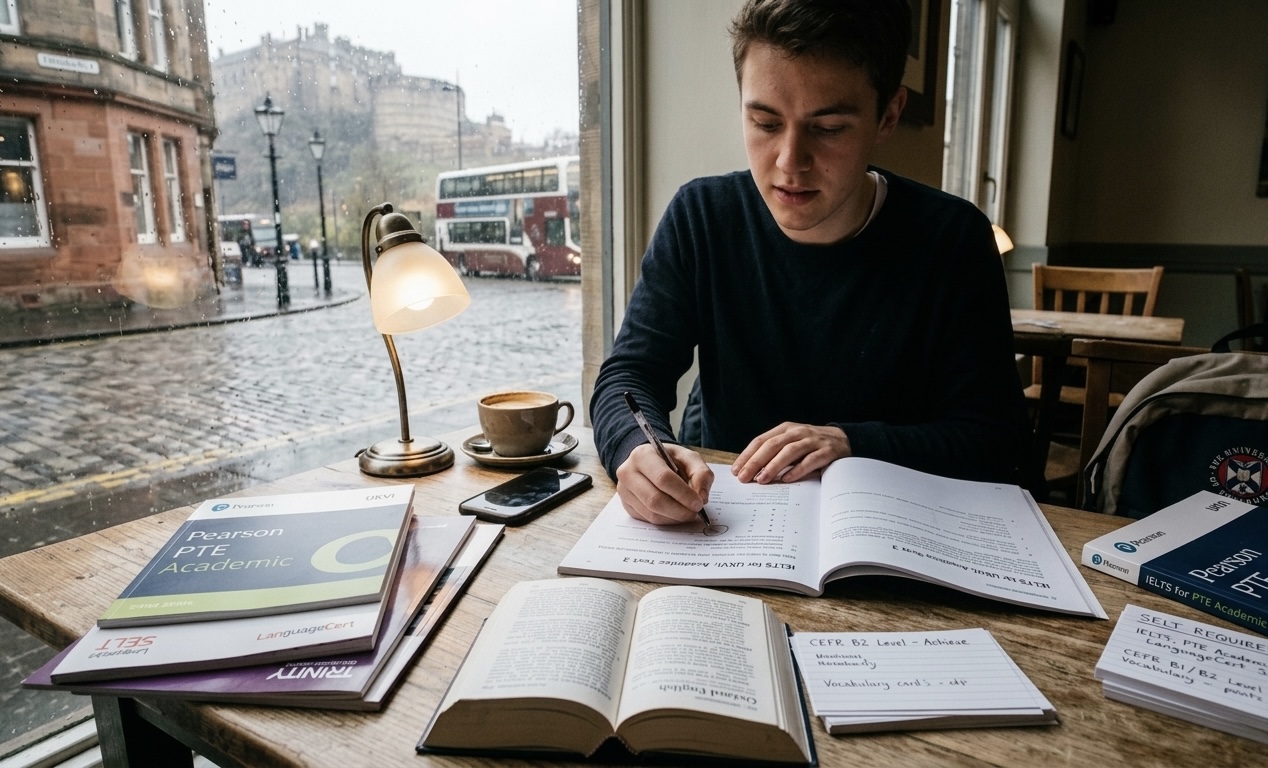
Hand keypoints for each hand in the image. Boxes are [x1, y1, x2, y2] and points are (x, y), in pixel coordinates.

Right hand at [616, 443, 713, 524]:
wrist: (650, 464)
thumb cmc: (670, 460)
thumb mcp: (688, 458)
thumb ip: (701, 473)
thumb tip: (702, 497)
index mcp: (643, 455)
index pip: (663, 478)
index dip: (683, 493)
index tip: (698, 503)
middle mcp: (627, 472)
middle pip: (654, 499)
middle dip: (679, 510)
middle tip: (695, 512)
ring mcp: (624, 490)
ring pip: (651, 513)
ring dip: (674, 518)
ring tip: (687, 513)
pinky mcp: (626, 505)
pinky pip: (648, 519)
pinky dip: (666, 520)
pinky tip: (675, 514)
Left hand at [731, 423, 850, 483]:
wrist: (845, 440)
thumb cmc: (812, 446)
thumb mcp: (792, 444)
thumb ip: (775, 453)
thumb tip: (750, 470)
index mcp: (786, 429)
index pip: (761, 440)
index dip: (747, 455)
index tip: (736, 470)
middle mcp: (798, 432)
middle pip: (772, 445)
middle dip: (756, 461)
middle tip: (744, 477)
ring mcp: (813, 441)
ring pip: (790, 451)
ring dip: (774, 465)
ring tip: (762, 479)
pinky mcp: (827, 451)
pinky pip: (811, 460)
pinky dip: (798, 469)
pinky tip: (787, 479)